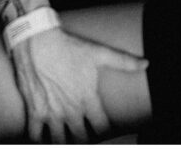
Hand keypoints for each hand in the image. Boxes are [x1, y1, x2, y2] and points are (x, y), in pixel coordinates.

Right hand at [11, 27, 147, 141]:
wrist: (37, 42)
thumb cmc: (69, 47)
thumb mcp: (99, 53)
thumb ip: (124, 61)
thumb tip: (146, 64)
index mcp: (88, 99)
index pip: (102, 127)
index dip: (104, 131)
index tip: (103, 130)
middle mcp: (71, 110)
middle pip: (81, 138)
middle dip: (84, 139)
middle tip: (84, 137)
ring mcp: (51, 113)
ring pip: (58, 140)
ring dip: (63, 142)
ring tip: (66, 140)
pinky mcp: (34, 111)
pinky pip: (35, 135)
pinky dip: (38, 139)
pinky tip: (43, 138)